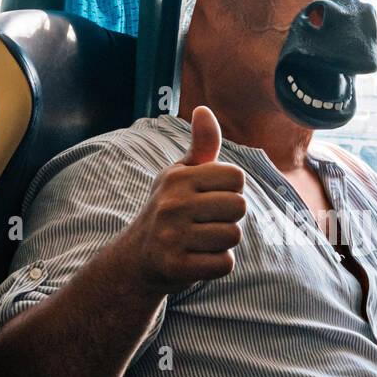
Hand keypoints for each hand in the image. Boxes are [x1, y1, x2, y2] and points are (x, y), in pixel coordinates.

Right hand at [123, 106, 246, 294]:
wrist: (137, 258)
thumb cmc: (169, 209)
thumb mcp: (180, 175)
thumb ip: (201, 145)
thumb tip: (204, 109)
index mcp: (178, 178)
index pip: (237, 178)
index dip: (230, 191)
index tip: (209, 199)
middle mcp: (172, 204)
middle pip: (239, 207)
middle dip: (228, 218)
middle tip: (203, 223)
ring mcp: (172, 236)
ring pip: (233, 236)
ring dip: (222, 243)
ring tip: (198, 241)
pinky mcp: (176, 266)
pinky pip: (225, 264)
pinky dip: (217, 265)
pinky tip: (197, 259)